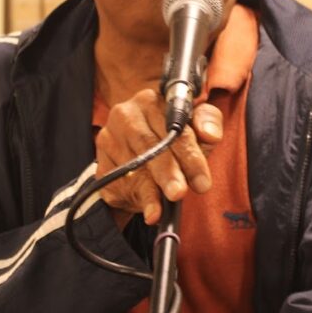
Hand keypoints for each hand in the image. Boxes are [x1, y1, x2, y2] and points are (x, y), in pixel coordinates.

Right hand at [95, 89, 222, 227]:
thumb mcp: (197, 129)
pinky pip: (121, 183)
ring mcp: (110, 138)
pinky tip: (151, 213)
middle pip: (150, 145)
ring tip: (165, 206)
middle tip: (180, 192)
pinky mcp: (101, 162)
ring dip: (152, 189)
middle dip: (168, 172)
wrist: (143, 160)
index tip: (202, 181)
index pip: (174, 127)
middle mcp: (127, 114)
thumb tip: (210, 134)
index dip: (189, 155)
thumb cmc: (175, 141)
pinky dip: (139, 199)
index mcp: (153, 100)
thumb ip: (208, 123)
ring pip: (134, 166)